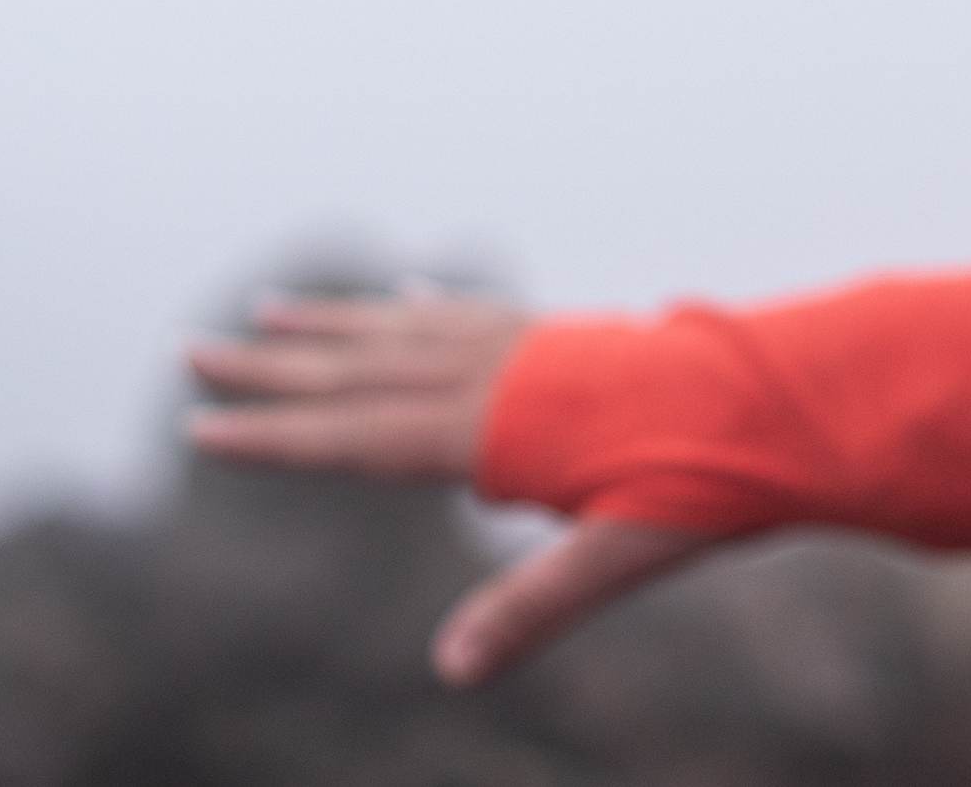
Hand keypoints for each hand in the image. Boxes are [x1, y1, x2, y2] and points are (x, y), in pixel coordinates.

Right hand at [185, 290, 719, 683]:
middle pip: (361, 371)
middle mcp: (496, 375)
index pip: (356, 437)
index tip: (199, 428)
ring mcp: (527, 346)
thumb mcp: (620, 556)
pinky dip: (424, 311)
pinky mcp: (562, 336)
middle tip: (189, 350)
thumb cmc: (705, 482)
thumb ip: (532, 608)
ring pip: (407, 331)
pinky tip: (402, 302)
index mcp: (492, 431)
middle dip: (273, 368)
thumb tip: (451, 669)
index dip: (275, 438)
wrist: (781, 398)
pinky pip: (472, 316)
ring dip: (334, 327)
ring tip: (269, 313)